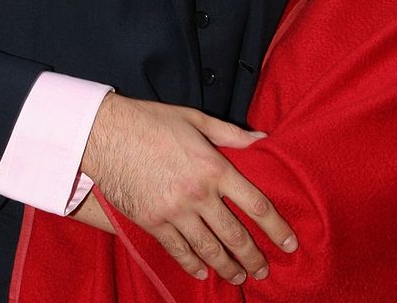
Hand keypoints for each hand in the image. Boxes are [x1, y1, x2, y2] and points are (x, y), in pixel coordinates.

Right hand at [81, 94, 296, 284]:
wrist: (107, 134)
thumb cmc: (153, 121)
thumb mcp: (196, 119)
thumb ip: (231, 134)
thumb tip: (263, 139)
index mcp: (213, 167)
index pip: (255, 204)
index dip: (276, 227)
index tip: (290, 242)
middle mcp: (198, 194)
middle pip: (234, 234)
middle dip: (253, 256)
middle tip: (265, 270)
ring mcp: (174, 212)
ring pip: (208, 249)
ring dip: (227, 266)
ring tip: (240, 276)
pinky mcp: (152, 222)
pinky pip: (177, 250)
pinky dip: (192, 264)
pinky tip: (203, 272)